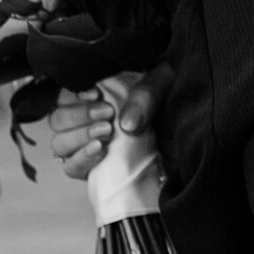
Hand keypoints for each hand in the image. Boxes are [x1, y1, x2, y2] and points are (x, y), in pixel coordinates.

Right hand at [48, 67, 168, 180]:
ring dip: (79, 137)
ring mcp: (89, 146)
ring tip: (106, 134)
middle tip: (107, 115)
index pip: (66, 92)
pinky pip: (71, 167)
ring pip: (59, 143)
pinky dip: (81, 159)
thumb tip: (126, 124)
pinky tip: (101, 151)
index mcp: (98, 93)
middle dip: (78, 116)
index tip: (96, 94)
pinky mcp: (96, 169)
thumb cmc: (176, 103)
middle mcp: (88, 119)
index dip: (73, 93)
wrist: (196, 135)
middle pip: (57, 119)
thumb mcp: (166, 84)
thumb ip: (146, 95)